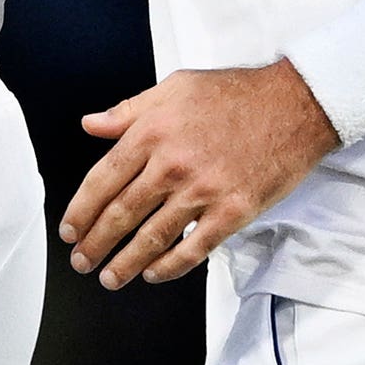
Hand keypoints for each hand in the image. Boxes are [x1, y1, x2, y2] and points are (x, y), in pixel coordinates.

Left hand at [60, 60, 339, 287]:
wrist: (296, 106)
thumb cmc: (236, 94)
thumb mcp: (174, 87)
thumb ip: (128, 110)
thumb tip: (91, 124)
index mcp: (152, 133)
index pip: (102, 180)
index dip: (80, 210)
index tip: (68, 229)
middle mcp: (171, 165)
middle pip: (121, 213)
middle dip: (95, 242)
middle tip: (81, 261)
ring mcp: (203, 191)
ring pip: (153, 236)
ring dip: (126, 262)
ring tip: (109, 277)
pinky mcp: (234, 211)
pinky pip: (195, 248)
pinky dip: (171, 266)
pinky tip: (153, 274)